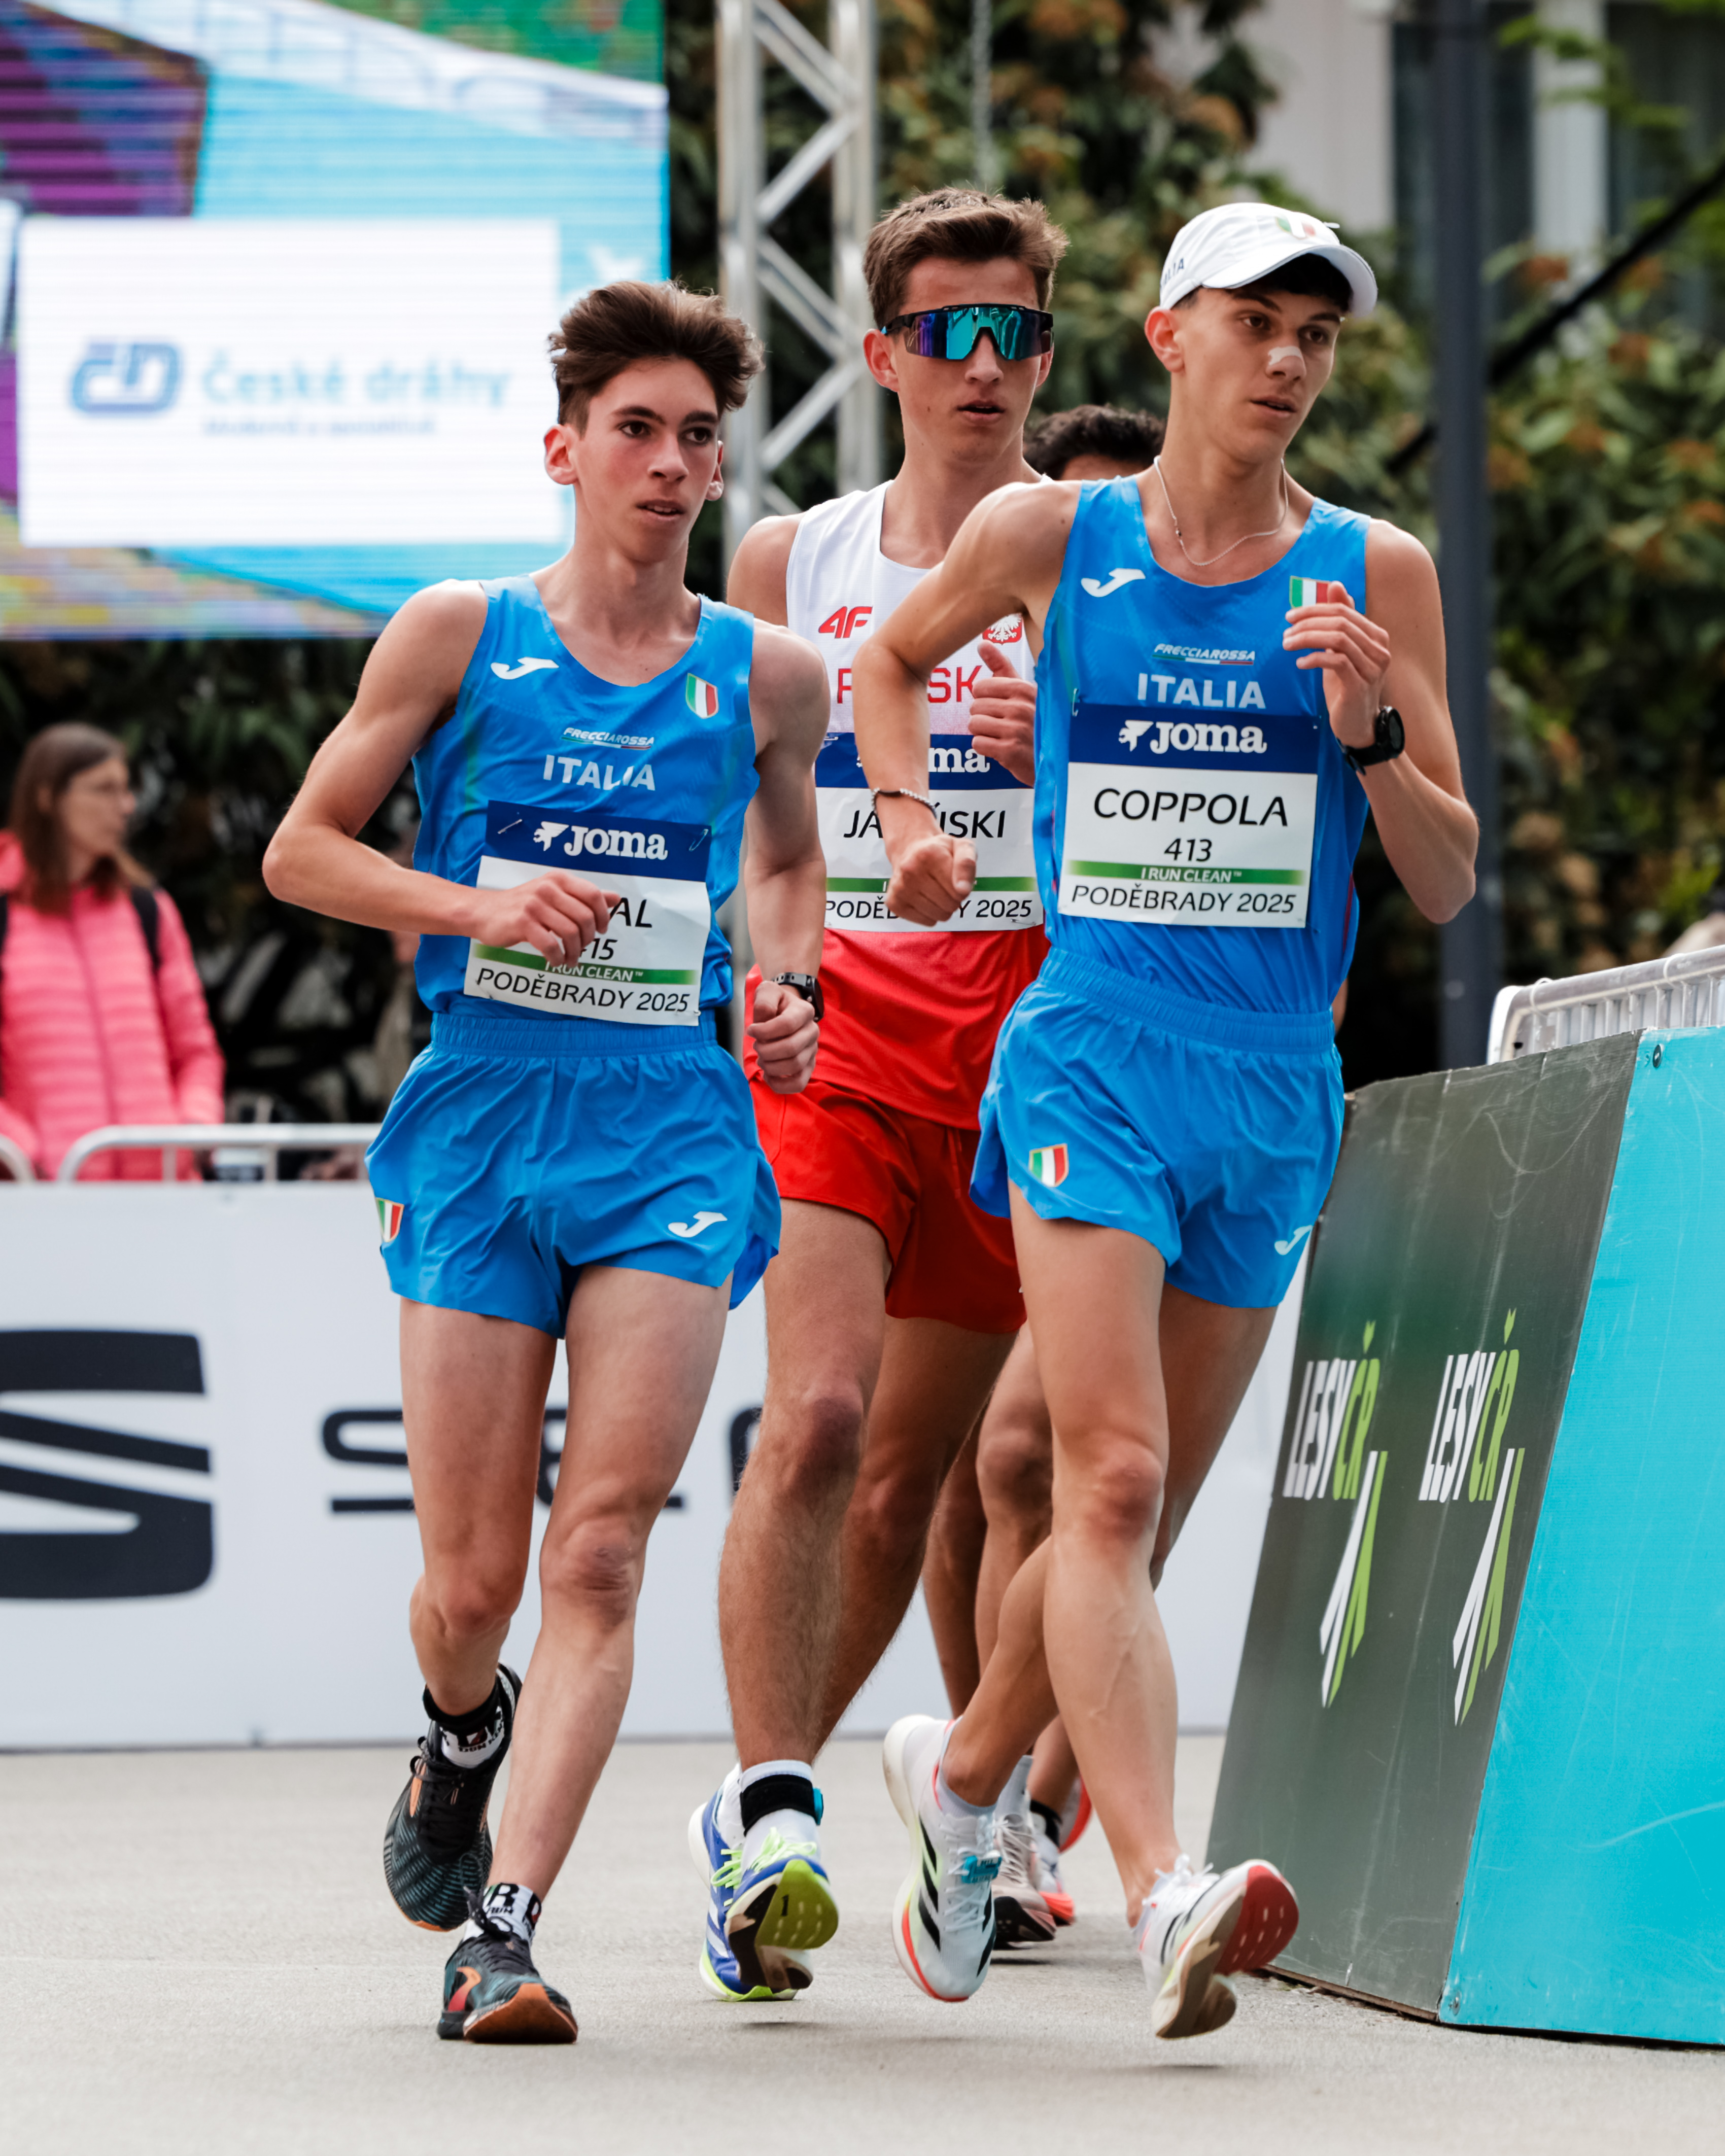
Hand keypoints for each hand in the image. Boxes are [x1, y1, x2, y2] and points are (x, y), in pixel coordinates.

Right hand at [461, 871, 616, 963]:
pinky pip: (550, 945)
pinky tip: (556, 961)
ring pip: (570, 932)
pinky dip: (558, 957)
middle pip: (584, 917)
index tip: (602, 930)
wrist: (483, 911)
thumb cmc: (522, 905)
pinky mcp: (523, 923)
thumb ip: (583, 896)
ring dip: (575, 952)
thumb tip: (615, 898)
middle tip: (583, 948)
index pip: (593, 895)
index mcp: (558, 879)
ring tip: (571, 959)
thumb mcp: (553, 894)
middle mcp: (548, 888)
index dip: (603, 916)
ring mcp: (534, 905)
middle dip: (589, 938)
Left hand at [748, 978, 819, 1093]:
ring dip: (770, 1066)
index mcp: (804, 1011)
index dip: (764, 1031)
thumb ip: (764, 1002)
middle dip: (766, 1050)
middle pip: (790, 1048)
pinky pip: (799, 1084)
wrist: (785, 1010)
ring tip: (761, 1059)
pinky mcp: (808, 1067)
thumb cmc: (775, 1003)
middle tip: (756, 1046)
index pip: (786, 1025)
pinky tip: (768, 1075)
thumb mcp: (767, 992)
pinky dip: (780, 1085)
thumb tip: (763, 1022)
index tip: (751, 1031)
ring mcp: (812, 1051)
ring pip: (794, 1066)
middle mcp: (812, 1031)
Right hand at [879, 795, 974, 924]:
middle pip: (949, 905)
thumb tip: (963, 890)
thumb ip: (967, 864)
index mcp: (928, 854)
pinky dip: (931, 914)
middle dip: (954, 898)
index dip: (963, 888)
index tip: (956, 877)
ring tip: (935, 891)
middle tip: (945, 884)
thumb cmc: (939, 851)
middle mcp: (909, 870)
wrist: (910, 850)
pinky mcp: (894, 903)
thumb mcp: (961, 847)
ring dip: (943, 907)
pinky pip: (927, 921)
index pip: (960, 891)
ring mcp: (899, 888)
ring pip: (939, 916)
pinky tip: (925, 898)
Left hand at [965, 640, 1035, 784]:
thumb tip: (982, 643)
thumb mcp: (1023, 691)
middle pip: (974, 707)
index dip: (984, 698)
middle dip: (983, 717)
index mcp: (1023, 689)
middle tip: (1001, 724)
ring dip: (983, 733)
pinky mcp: (1010, 751)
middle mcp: (1021, 707)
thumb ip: (1001, 666)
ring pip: (974, 725)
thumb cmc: (1034, 722)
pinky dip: (985, 748)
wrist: (1053, 760)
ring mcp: (1016, 730)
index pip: (979, 687)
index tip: (999, 706)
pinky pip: (977, 744)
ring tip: (1001, 736)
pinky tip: (1001, 748)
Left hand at [1282, 583, 1390, 751]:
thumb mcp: (1341, 650)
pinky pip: (1336, 662)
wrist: (1358, 724)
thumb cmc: (1347, 686)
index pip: (1344, 611)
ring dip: (1307, 639)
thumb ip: (1340, 620)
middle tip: (1285, 633)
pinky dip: (1315, 658)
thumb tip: (1335, 586)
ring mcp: (1373, 667)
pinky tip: (1301, 663)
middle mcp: (1379, 649)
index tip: (1290, 616)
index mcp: (1376, 636)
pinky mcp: (1360, 685)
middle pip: (1340, 623)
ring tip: (1288, 645)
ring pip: (1338, 639)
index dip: (1315, 610)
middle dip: (1307, 623)